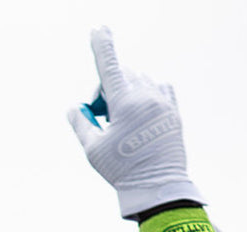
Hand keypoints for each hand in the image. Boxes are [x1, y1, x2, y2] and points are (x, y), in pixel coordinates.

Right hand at [66, 27, 205, 217]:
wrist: (157, 187)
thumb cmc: (122, 171)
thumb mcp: (93, 150)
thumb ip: (81, 124)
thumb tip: (74, 108)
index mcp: (124, 103)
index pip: (109, 65)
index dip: (101, 46)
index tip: (98, 29)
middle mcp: (146, 95)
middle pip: (121, 74)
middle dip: (107, 89)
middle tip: (101, 115)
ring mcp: (162, 101)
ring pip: (140, 80)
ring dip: (126, 91)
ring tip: (122, 121)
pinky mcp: (173, 110)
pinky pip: (158, 87)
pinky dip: (146, 93)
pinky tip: (141, 112)